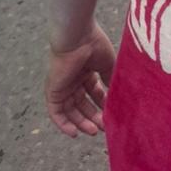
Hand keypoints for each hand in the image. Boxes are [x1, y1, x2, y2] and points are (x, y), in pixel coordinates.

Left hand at [45, 22, 114, 137]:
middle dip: (93, 116)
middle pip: (83, 104)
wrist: (78, 37)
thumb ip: (111, 80)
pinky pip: (56, 112)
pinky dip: (63, 124)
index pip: (94, 93)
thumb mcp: (108, 65)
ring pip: (71, 110)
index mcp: (86, 71)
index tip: (112, 114)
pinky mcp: (53, 91)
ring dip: (81, 122)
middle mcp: (74, 80)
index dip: (103, 104)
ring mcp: (63, 86)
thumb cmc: (94, 45)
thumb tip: (117, 96)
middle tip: (104, 127)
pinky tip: (74, 133)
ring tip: (94, 131)